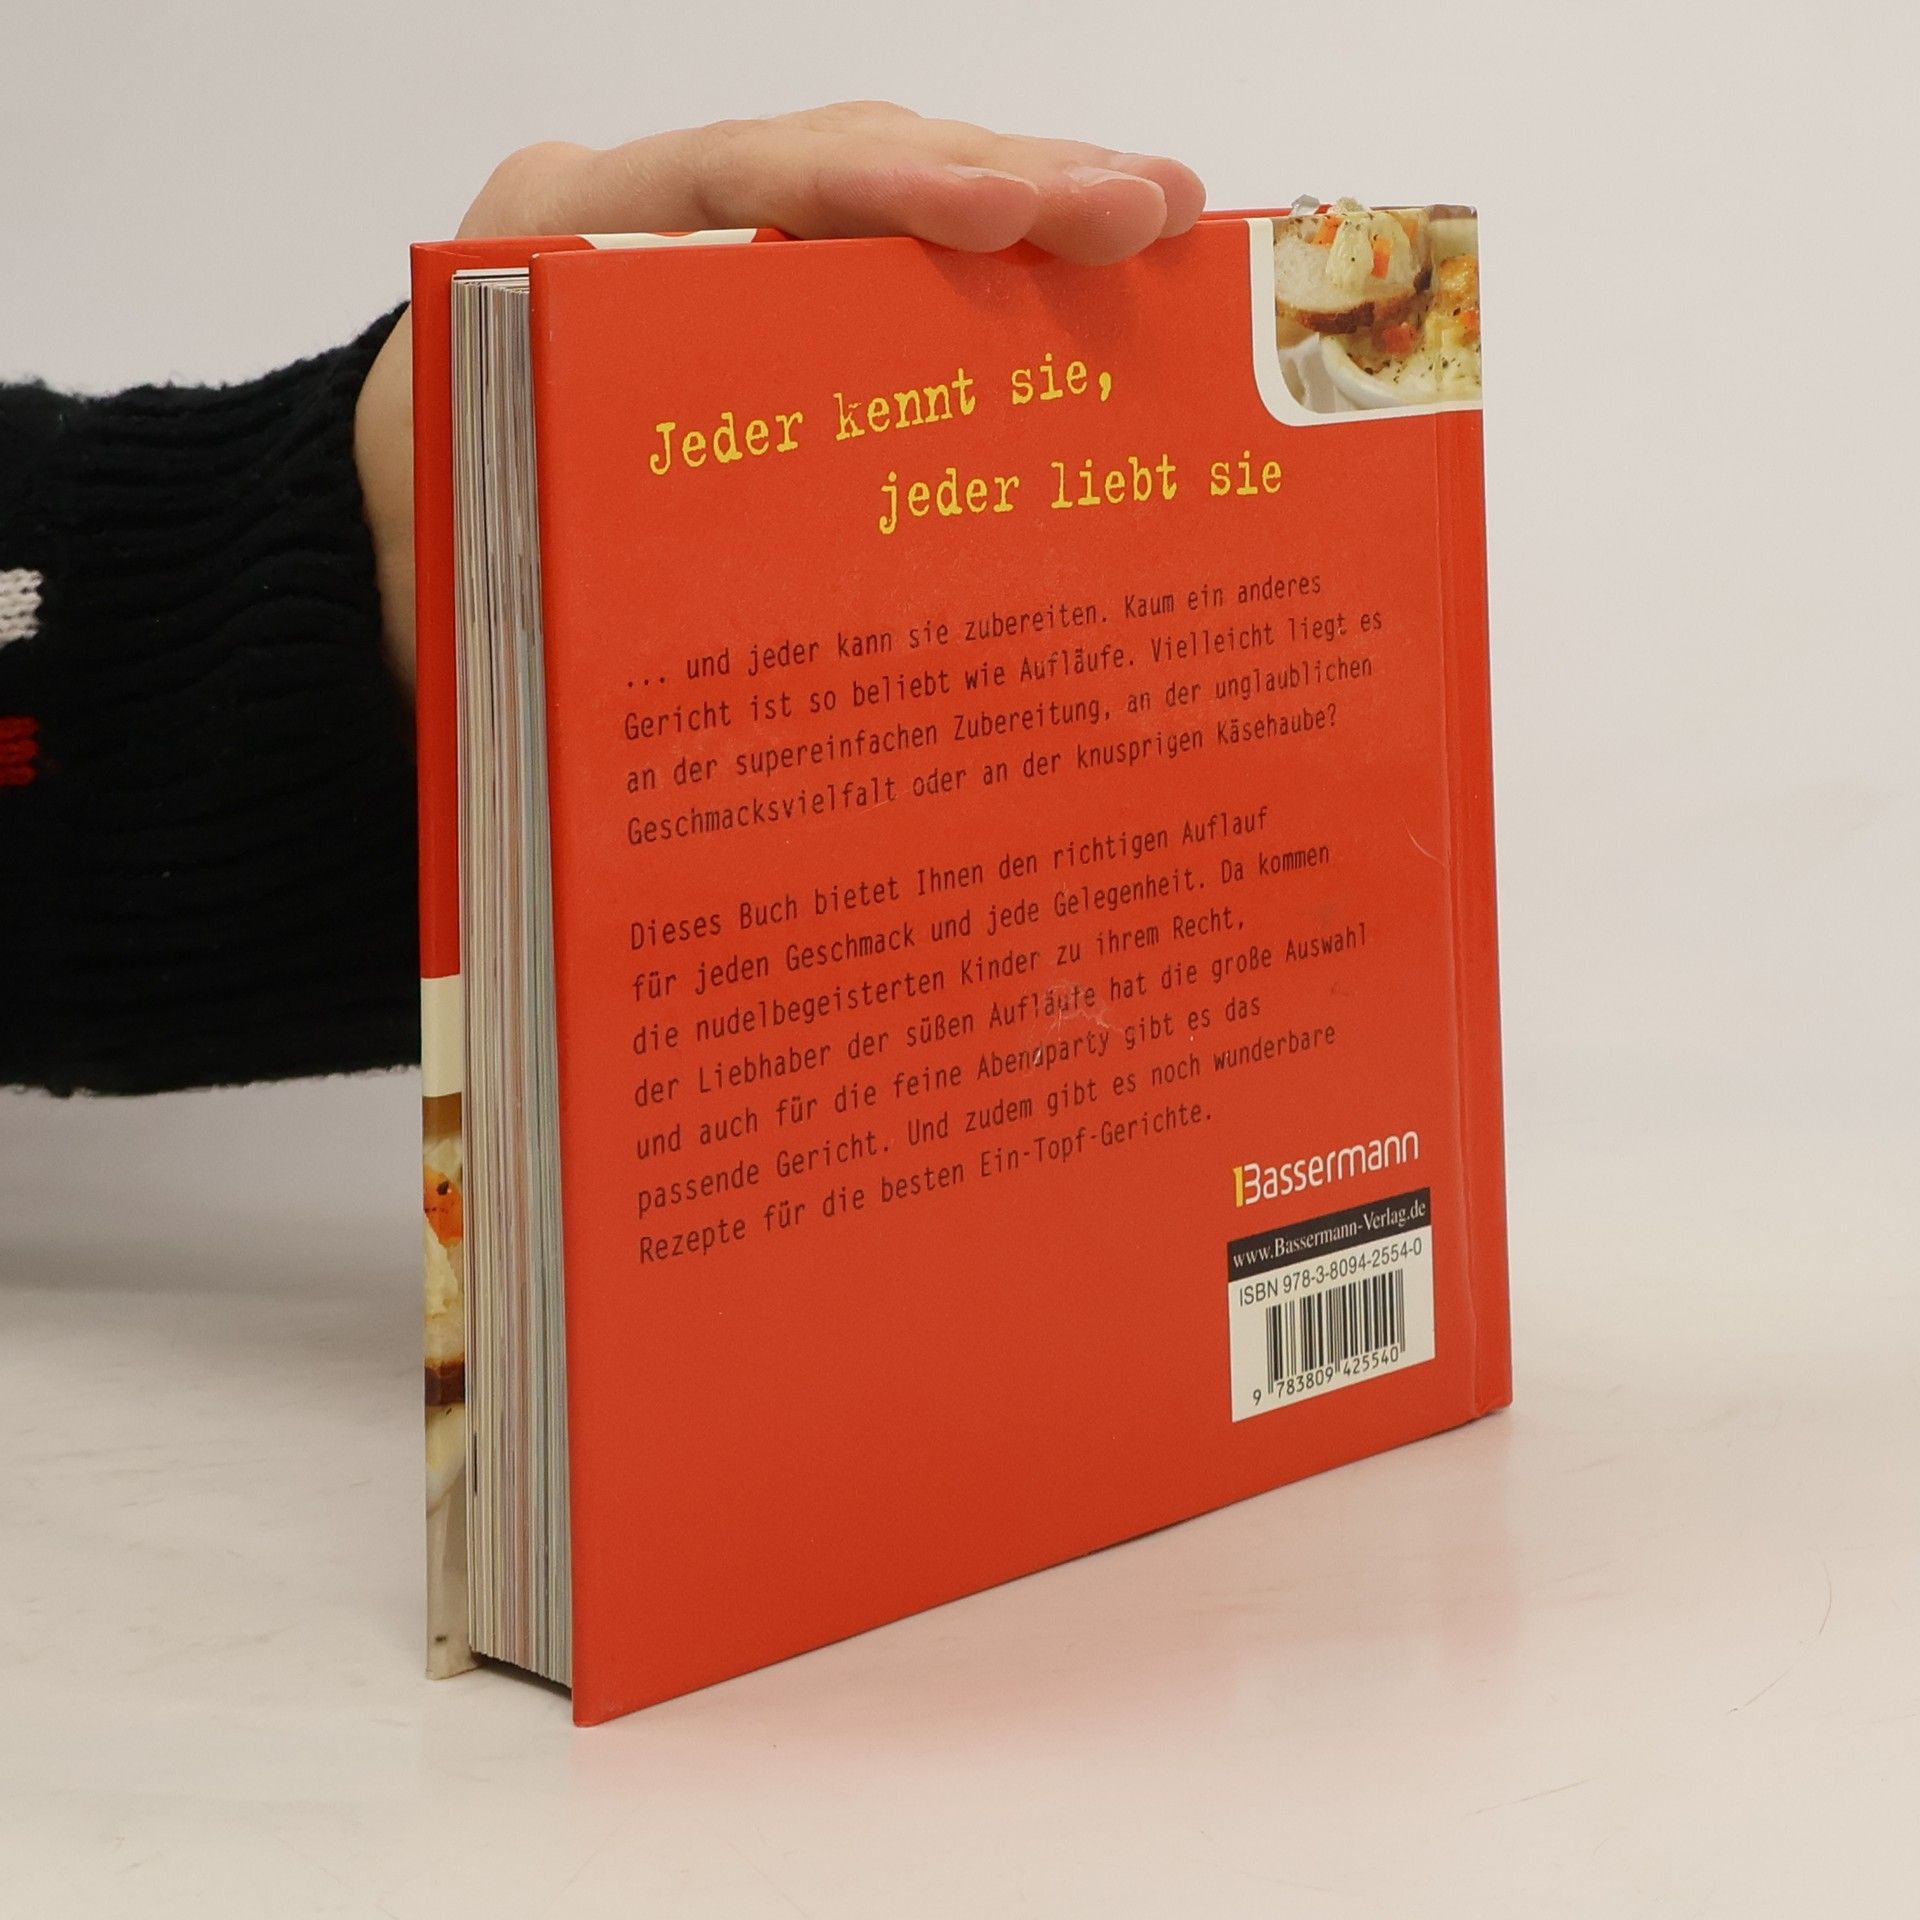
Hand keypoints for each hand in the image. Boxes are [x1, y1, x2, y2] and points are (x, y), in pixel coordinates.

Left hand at [353, 102, 1206, 689]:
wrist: (373, 557)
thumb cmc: (422, 554)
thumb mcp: (471, 550)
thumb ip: (576, 533)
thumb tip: (724, 608)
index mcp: (561, 241)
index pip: (747, 177)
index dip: (887, 187)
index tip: (1007, 211)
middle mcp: (648, 223)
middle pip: (848, 167)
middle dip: (1009, 179)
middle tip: (1152, 208)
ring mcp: (715, 266)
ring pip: (886, 213)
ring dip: (1027, 216)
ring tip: (1160, 226)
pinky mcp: (761, 326)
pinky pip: (885, 286)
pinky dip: (989, 285)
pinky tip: (1089, 294)